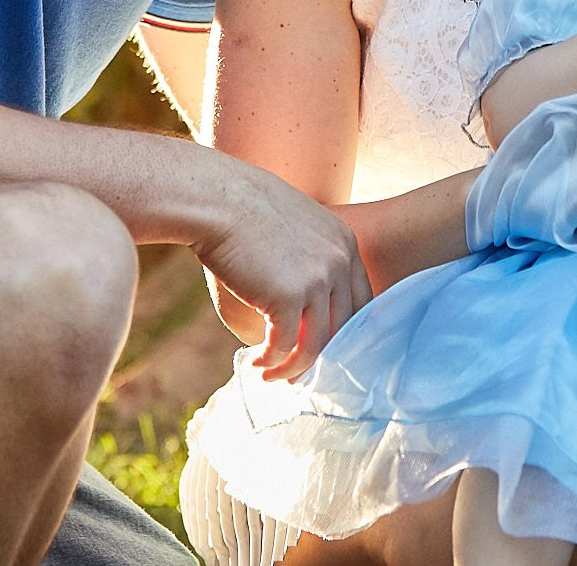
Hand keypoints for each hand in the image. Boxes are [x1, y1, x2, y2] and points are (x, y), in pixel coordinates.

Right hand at [193, 161, 373, 380]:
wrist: (216, 199)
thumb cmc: (242, 211)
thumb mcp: (292, 228)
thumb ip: (304, 264)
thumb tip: (295, 311)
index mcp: (345, 243)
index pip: (360, 301)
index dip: (344, 332)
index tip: (325, 350)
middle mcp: (339, 261)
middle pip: (343, 327)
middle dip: (322, 357)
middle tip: (298, 373)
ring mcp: (318, 279)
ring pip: (316, 343)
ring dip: (294, 367)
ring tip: (272, 376)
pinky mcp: (288, 295)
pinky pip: (285, 344)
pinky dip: (272, 362)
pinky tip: (257, 364)